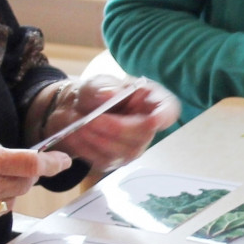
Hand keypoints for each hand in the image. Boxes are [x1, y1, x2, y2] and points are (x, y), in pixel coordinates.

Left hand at [34, 76, 179, 171]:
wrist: (76, 111)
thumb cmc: (95, 93)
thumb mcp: (96, 83)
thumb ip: (102, 87)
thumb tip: (110, 94)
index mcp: (151, 101)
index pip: (168, 111)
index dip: (164, 116)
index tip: (154, 119)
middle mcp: (148, 127)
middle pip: (143, 135)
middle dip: (116, 129)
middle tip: (90, 120)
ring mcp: (133, 147)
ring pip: (123, 151)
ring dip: (98, 139)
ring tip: (78, 126)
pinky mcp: (115, 160)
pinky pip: (104, 160)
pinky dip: (87, 148)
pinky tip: (75, 135)